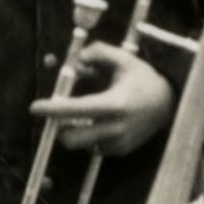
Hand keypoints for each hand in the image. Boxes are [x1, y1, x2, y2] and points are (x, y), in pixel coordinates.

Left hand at [32, 45, 177, 157]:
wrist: (169, 103)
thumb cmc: (143, 79)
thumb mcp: (124, 60)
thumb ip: (99, 53)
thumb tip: (77, 58)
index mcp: (114, 104)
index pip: (75, 109)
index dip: (52, 109)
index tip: (34, 107)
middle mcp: (115, 127)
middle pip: (72, 139)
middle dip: (60, 130)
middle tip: (60, 118)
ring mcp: (118, 142)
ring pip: (82, 145)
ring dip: (77, 133)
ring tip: (88, 118)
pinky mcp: (121, 150)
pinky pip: (96, 148)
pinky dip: (92, 138)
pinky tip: (104, 125)